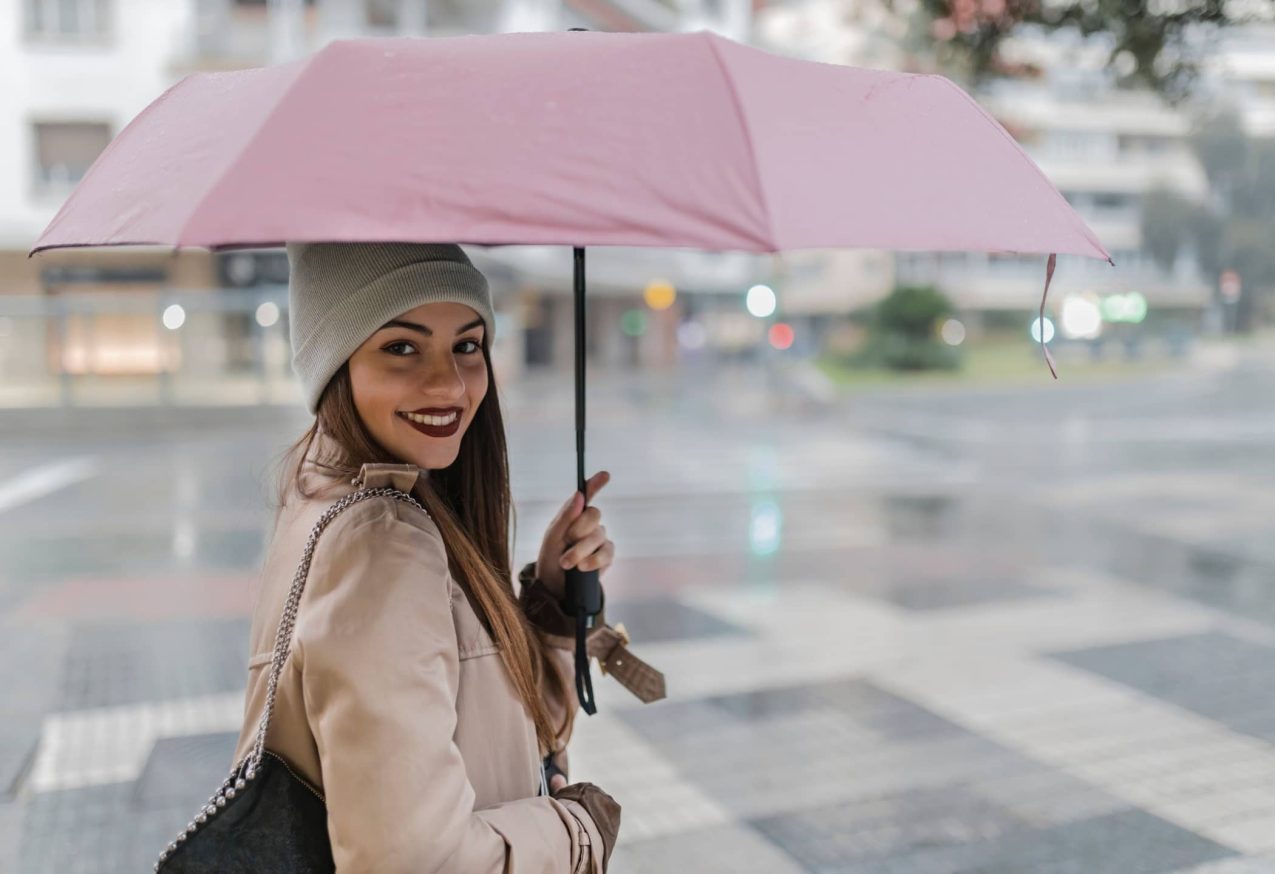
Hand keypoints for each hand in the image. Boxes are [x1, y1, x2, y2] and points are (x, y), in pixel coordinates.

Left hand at [535, 471, 612, 598]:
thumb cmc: (550, 558)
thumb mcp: (551, 538)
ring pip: (599, 535)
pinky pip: (607, 552)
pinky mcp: (607, 555)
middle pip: (594, 514)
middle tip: (566, 543)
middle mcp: (588, 524)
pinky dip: (594, 561)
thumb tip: (579, 496)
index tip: (605, 475)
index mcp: (573, 515)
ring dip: (581, 550)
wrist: (555, 586)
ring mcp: (600, 539)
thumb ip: (564, 518)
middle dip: (579, 530)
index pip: (587, 495)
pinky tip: (583, 568)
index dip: (596, 484)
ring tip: (567, 563)